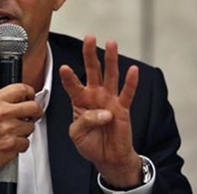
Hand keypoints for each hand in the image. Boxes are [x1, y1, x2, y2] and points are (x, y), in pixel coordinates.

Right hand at [0, 83, 43, 180]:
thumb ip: (2, 102)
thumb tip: (21, 99)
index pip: (21, 89)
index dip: (30, 94)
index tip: (31, 98)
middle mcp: (2, 112)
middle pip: (33, 107)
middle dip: (36, 112)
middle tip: (32, 116)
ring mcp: (8, 128)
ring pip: (31, 126)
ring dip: (25, 131)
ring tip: (12, 133)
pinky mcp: (12, 144)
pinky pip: (26, 142)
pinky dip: (20, 145)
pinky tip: (10, 143)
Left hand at [60, 35, 141, 187]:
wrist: (108, 158)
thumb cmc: (90, 144)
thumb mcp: (76, 134)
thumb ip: (84, 121)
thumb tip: (103, 113)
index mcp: (80, 100)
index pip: (72, 85)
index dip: (68, 77)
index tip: (64, 68)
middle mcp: (95, 95)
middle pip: (92, 70)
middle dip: (90, 54)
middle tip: (89, 38)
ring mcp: (109, 100)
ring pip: (110, 76)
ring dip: (111, 59)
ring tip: (111, 43)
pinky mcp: (123, 108)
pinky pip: (127, 93)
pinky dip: (131, 82)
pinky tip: (133, 70)